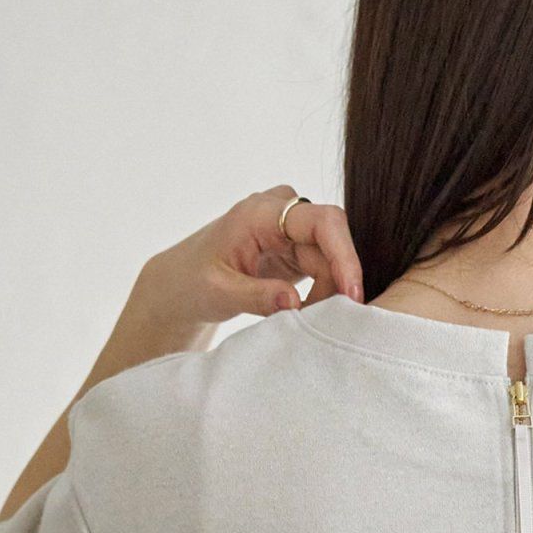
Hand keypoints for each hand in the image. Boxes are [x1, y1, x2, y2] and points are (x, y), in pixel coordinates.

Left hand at [135, 186, 364, 327]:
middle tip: (326, 320)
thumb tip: (293, 303)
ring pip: (330, 259)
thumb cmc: (193, 282)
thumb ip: (257, 296)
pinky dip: (321, 293)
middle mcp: (280, 212)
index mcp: (260, 212)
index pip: (322, 221)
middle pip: (331, 242)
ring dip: (327, 292)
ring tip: (303, 318)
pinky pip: (324, 269)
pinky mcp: (295, 249)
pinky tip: (304, 311)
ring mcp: (290, 229)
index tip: (351, 293)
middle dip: (336, 282)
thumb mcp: (220, 293)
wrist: (182, 284)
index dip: (344, 255)